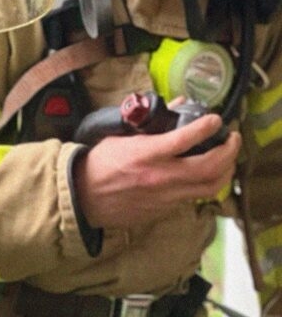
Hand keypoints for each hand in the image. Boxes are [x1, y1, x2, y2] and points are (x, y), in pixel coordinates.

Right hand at [73, 114, 240, 228]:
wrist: (84, 197)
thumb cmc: (100, 164)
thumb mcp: (121, 136)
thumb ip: (151, 123)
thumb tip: (178, 106)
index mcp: (146, 154)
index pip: (185, 139)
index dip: (206, 127)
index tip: (216, 120)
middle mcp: (160, 177)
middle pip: (209, 167)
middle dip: (228, 151)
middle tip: (232, 139)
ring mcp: (166, 196)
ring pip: (210, 186)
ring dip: (225, 170)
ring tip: (228, 158)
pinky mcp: (166, 209)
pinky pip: (195, 197)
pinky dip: (208, 183)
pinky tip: (209, 174)